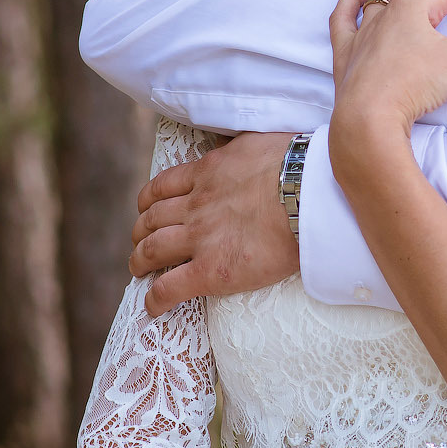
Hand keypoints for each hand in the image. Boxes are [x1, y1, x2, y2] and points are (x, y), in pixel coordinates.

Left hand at [132, 130, 299, 314]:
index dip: (148, 202)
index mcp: (206, 173)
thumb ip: (239, 145)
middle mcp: (195, 205)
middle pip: (152, 220)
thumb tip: (238, 144)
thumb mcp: (257, 141)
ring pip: (152, 251)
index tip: (146, 210)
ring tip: (139, 271)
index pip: (162, 187)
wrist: (308, 194)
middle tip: (141, 243)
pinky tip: (152, 306)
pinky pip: (171, 287)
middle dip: (140, 232)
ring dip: (140, 262)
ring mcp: (200, 238)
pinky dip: (156, 298)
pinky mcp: (211, 269)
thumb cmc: (295, 166)